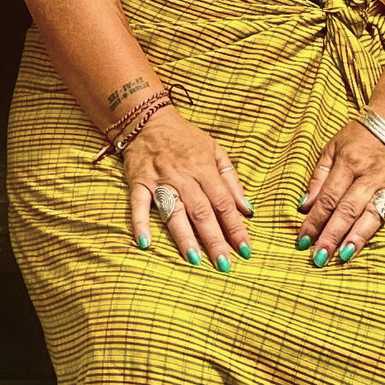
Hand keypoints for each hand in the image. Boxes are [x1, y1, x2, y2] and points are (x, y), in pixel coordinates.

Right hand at [122, 109, 250, 266]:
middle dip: (214, 239)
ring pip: (173, 211)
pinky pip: (138, 205)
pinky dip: (140, 223)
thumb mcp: (215, 150)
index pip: (223, 202)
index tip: (245, 249)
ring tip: (194, 260)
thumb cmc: (185, 138)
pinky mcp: (138, 182)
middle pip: (201, 211)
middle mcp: (183, 176)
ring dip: (184, 236)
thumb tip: (247, 209)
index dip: (235, 227)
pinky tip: (144, 243)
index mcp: (204, 169)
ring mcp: (160, 180)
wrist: (148, 120)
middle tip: (223, 264)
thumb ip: (231, 180)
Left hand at [298, 115, 384, 258]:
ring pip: (373, 212)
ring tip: (346, 255)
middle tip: (320, 258)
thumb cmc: (358, 138)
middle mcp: (368, 175)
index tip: (303, 241)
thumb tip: (304, 205)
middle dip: (332, 234)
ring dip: (360, 235)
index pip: (327, 198)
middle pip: (347, 209)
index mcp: (347, 163)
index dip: (314, 221)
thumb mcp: (332, 148)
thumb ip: (319, 177)